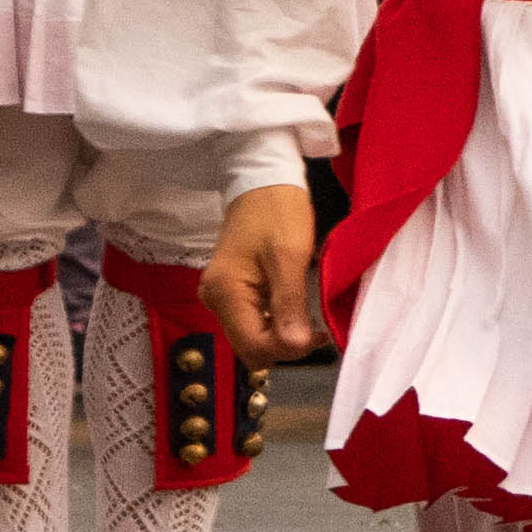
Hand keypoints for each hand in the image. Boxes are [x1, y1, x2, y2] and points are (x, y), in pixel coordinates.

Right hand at [204, 185, 321, 362]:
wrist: (261, 182)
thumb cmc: (277, 212)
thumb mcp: (289, 257)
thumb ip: (289, 304)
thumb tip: (294, 346)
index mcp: (225, 292)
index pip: (254, 347)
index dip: (287, 349)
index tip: (317, 334)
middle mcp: (214, 300)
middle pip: (250, 347)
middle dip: (284, 345)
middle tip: (315, 328)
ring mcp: (220, 297)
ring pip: (251, 337)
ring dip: (280, 335)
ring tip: (307, 318)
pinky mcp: (230, 292)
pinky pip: (251, 321)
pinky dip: (273, 323)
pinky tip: (293, 311)